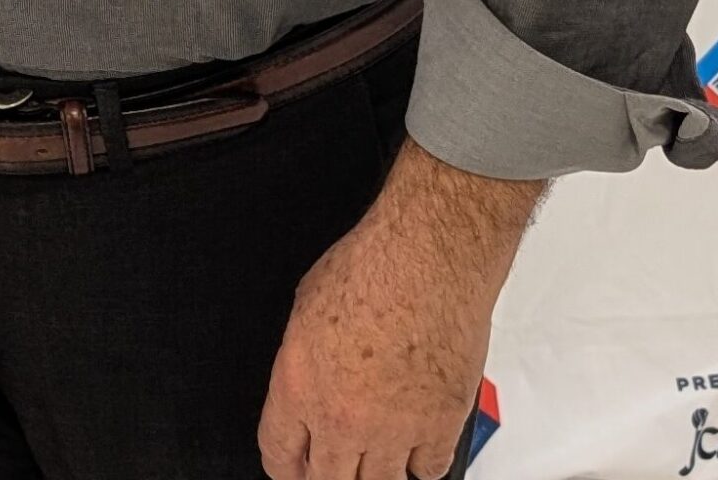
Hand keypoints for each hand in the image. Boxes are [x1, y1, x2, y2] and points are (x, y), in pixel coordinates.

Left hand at [257, 138, 539, 479]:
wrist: (427, 258)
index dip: (284, 465)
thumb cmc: (372, 265)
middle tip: (330, 465)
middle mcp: (343, 419)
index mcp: (300, 386)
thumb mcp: (307, 307)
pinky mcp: (439, 428)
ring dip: (373, 473)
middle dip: (324, 475)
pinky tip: (415, 447)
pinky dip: (420, 464)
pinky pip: (427, 472)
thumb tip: (309, 379)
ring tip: (373, 457)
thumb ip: (304, 359)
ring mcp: (393, 430)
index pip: (278, 454)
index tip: (291, 465)